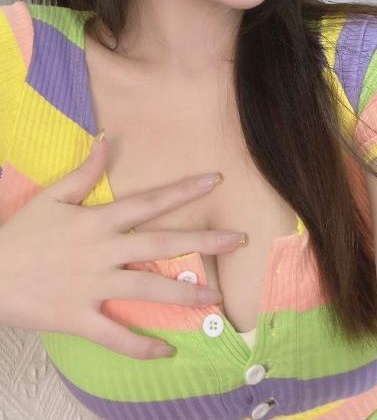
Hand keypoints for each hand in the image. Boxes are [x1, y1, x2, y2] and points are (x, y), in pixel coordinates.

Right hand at [0, 135, 246, 358]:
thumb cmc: (22, 234)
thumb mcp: (51, 197)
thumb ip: (84, 173)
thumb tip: (105, 142)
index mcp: (98, 221)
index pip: (149, 201)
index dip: (183, 190)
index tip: (215, 180)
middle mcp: (103, 251)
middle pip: (160, 243)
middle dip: (202, 240)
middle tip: (238, 240)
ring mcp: (93, 285)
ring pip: (147, 288)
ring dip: (184, 293)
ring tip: (216, 298)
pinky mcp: (80, 317)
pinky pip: (116, 334)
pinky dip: (141, 346)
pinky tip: (166, 351)